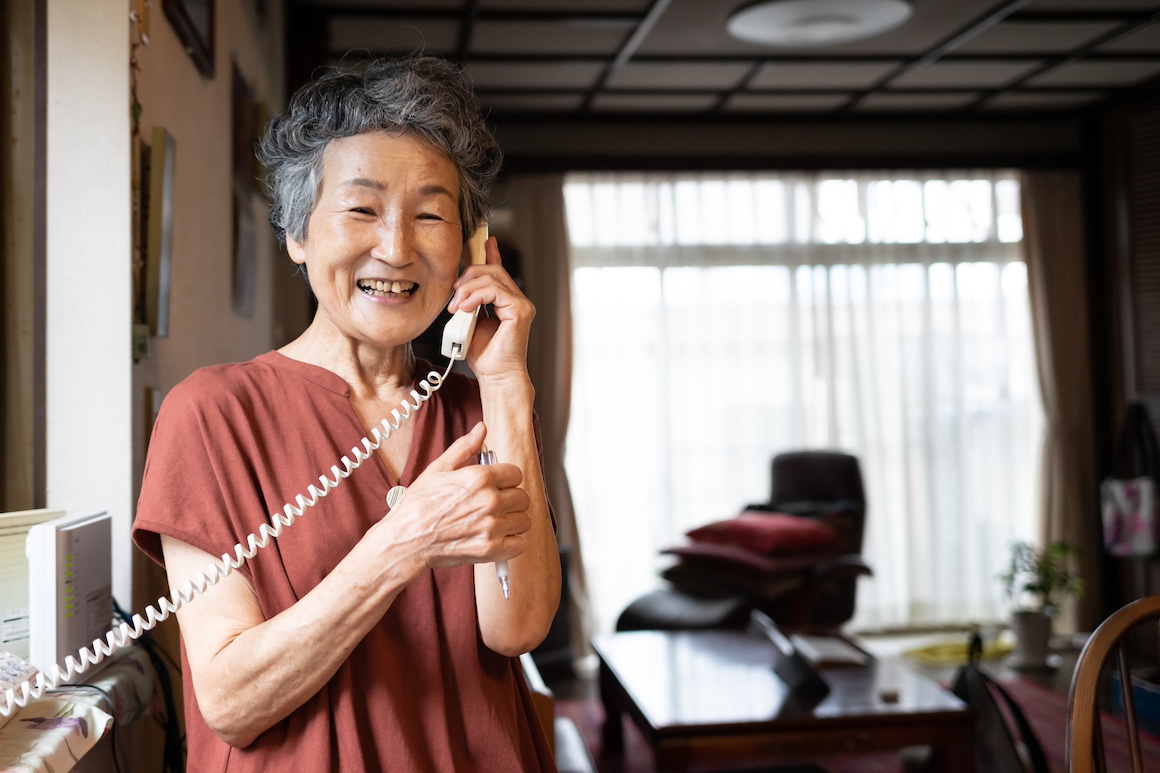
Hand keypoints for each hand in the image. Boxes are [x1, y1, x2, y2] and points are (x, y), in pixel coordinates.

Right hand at [384, 422, 531, 569]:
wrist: (405, 540)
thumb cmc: (417, 506)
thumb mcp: (438, 469)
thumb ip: (464, 447)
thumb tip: (482, 428)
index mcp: (480, 478)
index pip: (515, 474)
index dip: (506, 480)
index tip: (496, 487)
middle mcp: (490, 500)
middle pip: (522, 497)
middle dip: (510, 500)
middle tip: (493, 506)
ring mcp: (492, 526)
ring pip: (524, 520)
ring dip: (512, 522)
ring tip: (493, 522)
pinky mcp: (492, 549)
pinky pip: (520, 544)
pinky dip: (511, 543)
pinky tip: (495, 538)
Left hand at [446, 237, 534, 380]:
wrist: (495, 375)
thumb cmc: (483, 354)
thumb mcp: (469, 320)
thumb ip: (469, 301)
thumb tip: (461, 287)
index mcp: (507, 301)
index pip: (499, 270)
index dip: (491, 253)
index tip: (484, 240)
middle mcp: (517, 299)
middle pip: (492, 270)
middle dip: (468, 277)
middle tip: (453, 296)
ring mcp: (521, 304)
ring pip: (492, 277)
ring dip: (467, 289)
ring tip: (456, 307)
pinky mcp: (521, 310)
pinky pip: (495, 290)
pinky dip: (475, 296)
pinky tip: (465, 308)